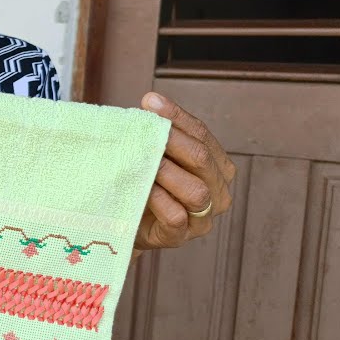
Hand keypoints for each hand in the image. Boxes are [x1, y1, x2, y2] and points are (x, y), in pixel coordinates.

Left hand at [134, 92, 235, 252]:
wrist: (122, 220)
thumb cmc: (142, 182)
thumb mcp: (153, 155)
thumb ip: (158, 133)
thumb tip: (150, 103)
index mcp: (216, 167)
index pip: (202, 135)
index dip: (177, 117)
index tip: (151, 102)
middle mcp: (217, 192)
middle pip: (202, 159)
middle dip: (173, 141)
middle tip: (145, 132)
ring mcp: (202, 218)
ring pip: (197, 191)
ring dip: (168, 172)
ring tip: (144, 161)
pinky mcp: (180, 237)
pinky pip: (177, 217)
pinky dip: (160, 200)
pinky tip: (144, 188)